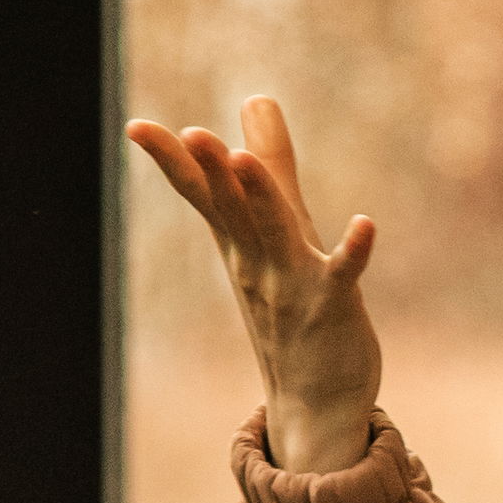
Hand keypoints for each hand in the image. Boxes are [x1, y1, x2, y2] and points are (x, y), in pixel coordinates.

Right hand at [126, 95, 380, 472]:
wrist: (315, 405)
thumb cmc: (296, 311)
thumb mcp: (281, 230)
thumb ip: (272, 163)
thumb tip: (257, 97)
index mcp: (240, 245)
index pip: (201, 197)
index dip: (171, 161)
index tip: (136, 126)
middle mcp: (258, 264)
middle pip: (230, 210)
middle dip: (210, 171)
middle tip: (190, 134)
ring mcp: (294, 286)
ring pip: (274, 234)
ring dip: (261, 196)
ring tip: (241, 158)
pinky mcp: (335, 305)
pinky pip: (345, 274)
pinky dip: (354, 250)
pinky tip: (366, 223)